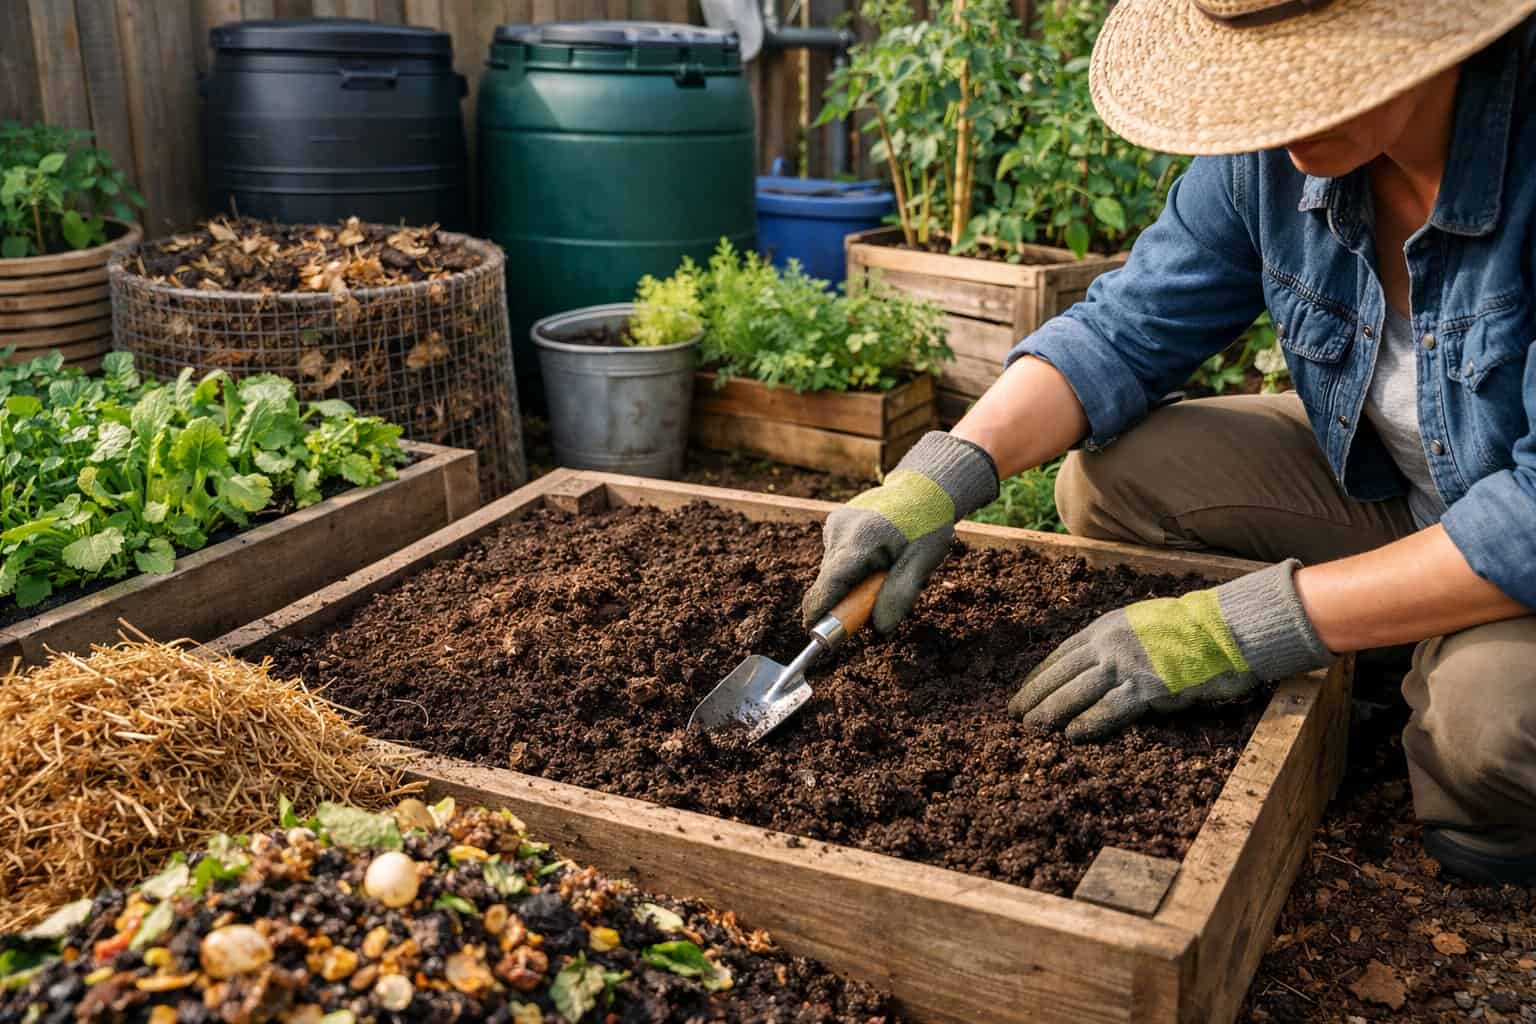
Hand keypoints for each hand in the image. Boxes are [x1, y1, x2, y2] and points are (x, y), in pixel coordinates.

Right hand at [803, 431, 997, 633]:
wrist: (924, 487)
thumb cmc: (927, 524)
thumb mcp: (923, 562)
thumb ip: (900, 596)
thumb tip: (879, 630)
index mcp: (861, 539)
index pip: (830, 583)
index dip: (820, 612)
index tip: (817, 636)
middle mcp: (840, 529)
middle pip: (829, 582)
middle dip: (845, 602)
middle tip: (873, 609)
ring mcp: (835, 524)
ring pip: (832, 572)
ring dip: (852, 584)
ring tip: (883, 573)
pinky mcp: (834, 523)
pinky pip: (836, 559)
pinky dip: (852, 569)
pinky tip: (876, 559)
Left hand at [1008, 560, 1333, 739]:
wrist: (1229, 629)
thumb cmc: (1193, 630)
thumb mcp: (1144, 625)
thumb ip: (1119, 643)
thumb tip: (1100, 667)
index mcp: (1107, 626)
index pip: (1063, 654)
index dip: (1040, 675)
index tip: (1024, 691)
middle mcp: (1110, 643)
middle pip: (1062, 673)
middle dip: (1036, 695)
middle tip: (1015, 716)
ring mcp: (1127, 664)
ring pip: (1077, 691)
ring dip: (1051, 712)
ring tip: (1032, 729)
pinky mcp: (1147, 687)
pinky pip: (1109, 708)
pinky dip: (1088, 722)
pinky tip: (1071, 735)